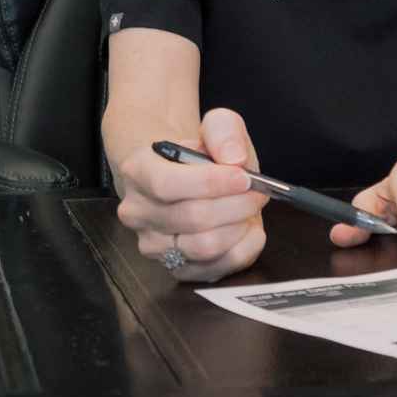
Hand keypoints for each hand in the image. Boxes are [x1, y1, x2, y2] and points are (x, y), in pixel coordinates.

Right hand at [113, 108, 268, 281]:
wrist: (185, 180)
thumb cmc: (197, 157)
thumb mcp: (212, 128)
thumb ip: (224, 130)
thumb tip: (234, 158)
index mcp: (137, 171)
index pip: (166, 184)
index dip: (210, 183)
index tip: (243, 177)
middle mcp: (137, 212)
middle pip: (192, 217)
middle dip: (235, 205)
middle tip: (259, 192)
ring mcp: (153, 245)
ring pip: (204, 247)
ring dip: (238, 227)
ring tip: (250, 209)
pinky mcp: (176, 269)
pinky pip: (215, 269)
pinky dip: (242, 250)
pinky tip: (250, 229)